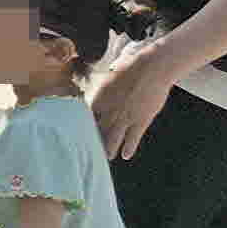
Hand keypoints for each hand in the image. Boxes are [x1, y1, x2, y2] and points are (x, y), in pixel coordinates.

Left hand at [90, 43, 179, 159]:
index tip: (76, 137)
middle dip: (92, 143)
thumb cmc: (127, 70)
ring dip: (109, 149)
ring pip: (113, 138)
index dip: (80, 129)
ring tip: (106, 158)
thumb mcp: (103, 77)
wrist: (150, 69)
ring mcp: (124, 118)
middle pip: (97, 132)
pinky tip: (126, 156)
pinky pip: (133, 138)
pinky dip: (129, 147)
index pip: (84, 120)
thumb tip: (81, 84)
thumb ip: (91, 86)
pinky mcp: (141, 121)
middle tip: (88, 153)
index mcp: (96, 100)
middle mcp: (108, 112)